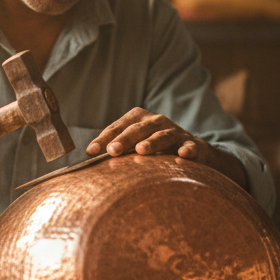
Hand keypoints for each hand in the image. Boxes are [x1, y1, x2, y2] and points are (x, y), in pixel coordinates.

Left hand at [86, 108, 247, 189]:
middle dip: (124, 139)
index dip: (104, 138)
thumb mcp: (134, 146)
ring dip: (152, 142)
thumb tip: (87, 160)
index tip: (91, 152)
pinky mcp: (192, 144)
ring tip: (141, 151)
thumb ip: (116, 150)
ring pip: (162, 135)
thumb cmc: (154, 150)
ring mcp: (175, 132)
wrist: (190, 151)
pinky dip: (187, 150)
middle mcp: (157, 122)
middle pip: (138, 128)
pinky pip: (190, 147)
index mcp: (139, 119)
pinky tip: (183, 155)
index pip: (118, 127)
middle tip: (112, 151)